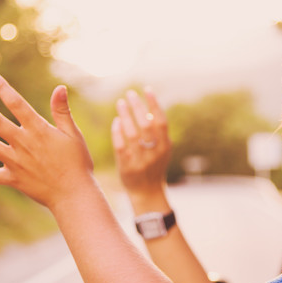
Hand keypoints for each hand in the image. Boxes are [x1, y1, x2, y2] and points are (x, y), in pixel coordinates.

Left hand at [0, 73, 94, 208]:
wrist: (74, 194)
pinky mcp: (14, 179)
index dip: (3, 89)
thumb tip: (59, 88)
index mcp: (38, 130)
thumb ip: (62, 111)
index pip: (16, 104)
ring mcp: (16, 162)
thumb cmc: (77, 163)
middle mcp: (23, 143)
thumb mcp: (73, 134)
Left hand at [112, 88, 170, 208]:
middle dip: (137, 106)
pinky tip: (116, 122)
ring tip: (120, 103)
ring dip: (125, 115)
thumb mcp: (161, 150)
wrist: (147, 192)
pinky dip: (117, 132)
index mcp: (165, 146)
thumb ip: (158, 132)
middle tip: (129, 94)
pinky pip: (120, 146)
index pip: (161, 121)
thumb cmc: (154, 166)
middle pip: (146, 125)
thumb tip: (149, 107)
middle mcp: (154, 153)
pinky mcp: (127, 167)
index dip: (154, 104)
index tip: (146, 90)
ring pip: (132, 134)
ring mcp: (141, 160)